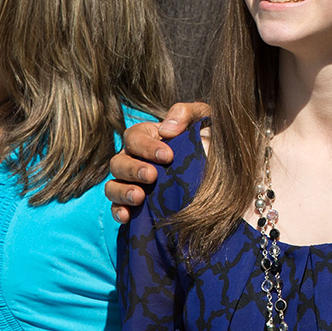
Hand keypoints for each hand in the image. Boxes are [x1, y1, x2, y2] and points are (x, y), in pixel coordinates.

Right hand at [106, 102, 209, 222]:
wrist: (219, 172)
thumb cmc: (207, 139)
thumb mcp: (202, 119)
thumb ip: (185, 114)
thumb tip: (167, 130)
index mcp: (147, 136)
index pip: (134, 137)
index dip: (147, 146)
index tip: (168, 156)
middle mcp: (133, 159)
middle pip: (118, 162)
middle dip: (133, 169)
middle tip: (152, 176)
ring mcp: (130, 183)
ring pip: (112, 186)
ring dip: (122, 191)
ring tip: (139, 197)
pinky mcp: (133, 205)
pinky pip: (117, 208)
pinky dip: (118, 211)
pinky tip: (127, 216)